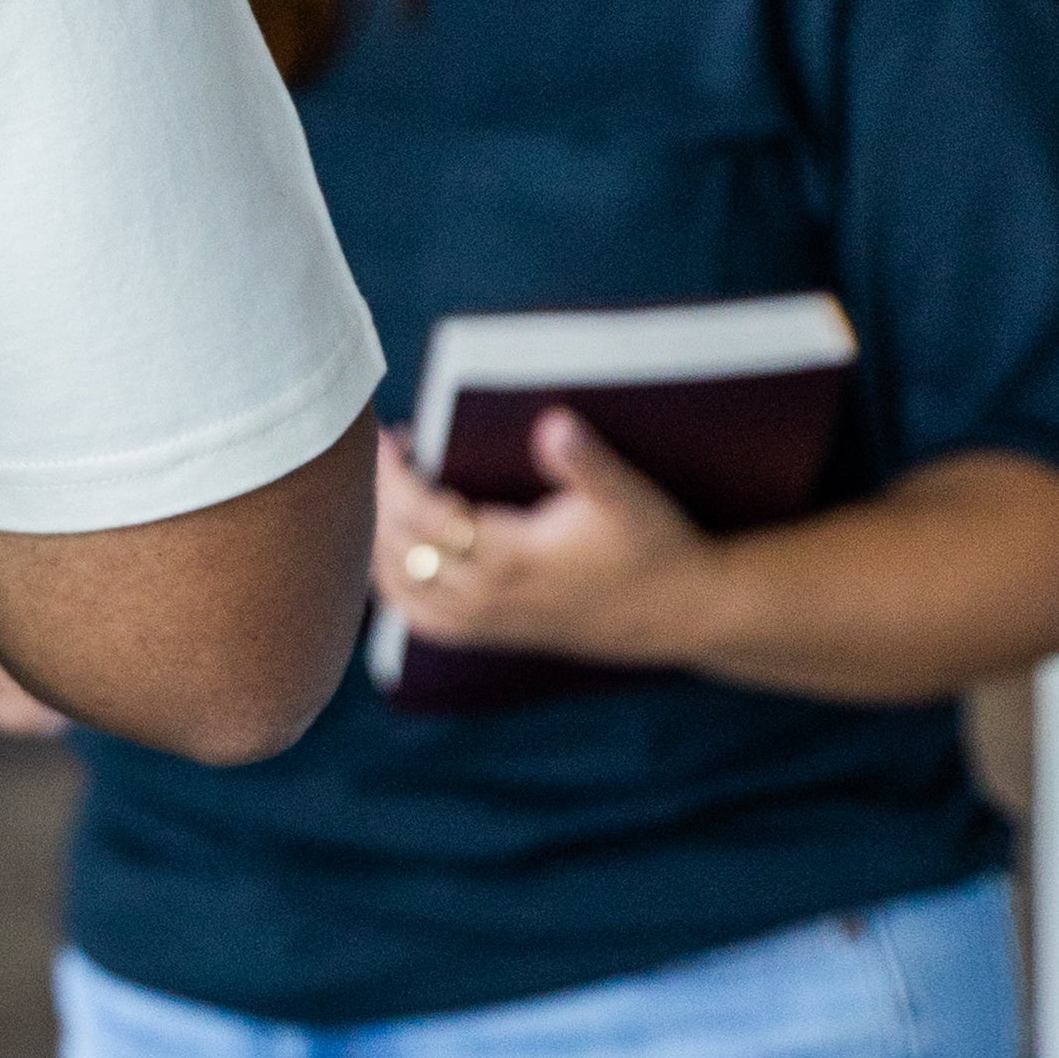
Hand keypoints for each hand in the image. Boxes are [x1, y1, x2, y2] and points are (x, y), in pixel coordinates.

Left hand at [375, 410, 728, 673]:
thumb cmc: (653, 545)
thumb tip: (553, 423)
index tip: (387, 440)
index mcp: (515, 556)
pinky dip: (393, 588)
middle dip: (381, 500)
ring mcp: (489, 620)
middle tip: (384, 454)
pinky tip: (389, 556)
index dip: (397, 477)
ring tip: (381, 494)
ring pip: (402, 588)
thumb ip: (586, 461)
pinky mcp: (494, 634)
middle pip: (403, 549)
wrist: (679, 612)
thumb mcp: (628, 496)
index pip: (427, 517)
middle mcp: (492, 595)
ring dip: (380, 541)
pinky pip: (422, 620)